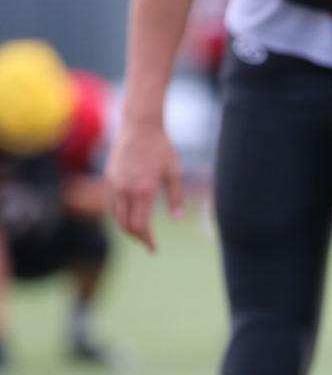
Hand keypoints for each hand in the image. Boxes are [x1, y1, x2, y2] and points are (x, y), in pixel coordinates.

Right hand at [105, 121, 183, 252]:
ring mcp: (114, 182)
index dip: (146, 241)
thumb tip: (178, 220)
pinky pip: (112, 202)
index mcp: (143, 190)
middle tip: (149, 244)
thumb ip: (176, 198)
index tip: (154, 249)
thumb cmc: (161, 148)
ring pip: (116, 215)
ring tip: (141, 232)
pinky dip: (121, 214)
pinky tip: (132, 215)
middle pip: (125, 225)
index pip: (140, 226)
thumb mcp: (174, 172)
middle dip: (137, 238)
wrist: (140, 125)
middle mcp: (125, 189)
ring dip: (128, 227)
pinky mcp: (109, 176)